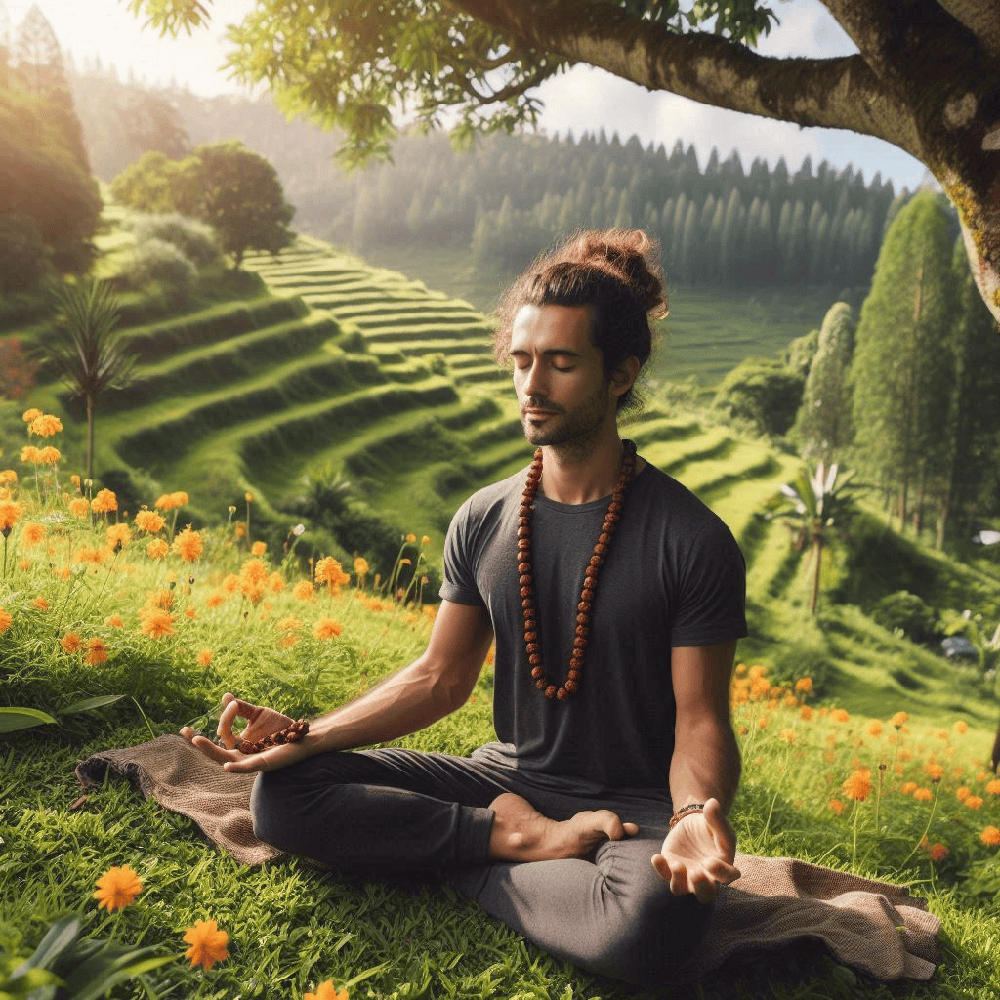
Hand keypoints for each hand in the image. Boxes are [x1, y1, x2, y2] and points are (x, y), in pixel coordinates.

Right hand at [179, 692, 313, 773]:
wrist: (302, 734)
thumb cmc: (280, 728)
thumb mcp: (258, 714)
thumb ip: (241, 708)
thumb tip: (226, 696)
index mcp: (240, 745)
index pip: (222, 735)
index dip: (218, 721)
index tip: (219, 708)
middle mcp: (243, 756)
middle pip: (217, 753)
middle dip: (201, 745)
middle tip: (186, 733)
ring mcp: (252, 761)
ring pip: (228, 760)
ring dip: (212, 752)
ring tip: (197, 741)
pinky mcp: (265, 763)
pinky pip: (248, 767)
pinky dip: (237, 768)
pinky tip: (226, 765)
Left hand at [650, 798, 739, 902]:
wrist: (693, 826)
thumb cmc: (711, 829)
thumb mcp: (716, 823)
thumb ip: (716, 817)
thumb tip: (712, 803)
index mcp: (724, 869)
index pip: (727, 876)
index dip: (720, 872)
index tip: (710, 861)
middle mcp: (706, 879)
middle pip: (706, 895)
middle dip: (701, 887)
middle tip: (695, 874)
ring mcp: (686, 877)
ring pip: (680, 889)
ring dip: (677, 880)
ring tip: (676, 864)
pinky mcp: (670, 869)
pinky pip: (664, 874)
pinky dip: (660, 868)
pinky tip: (656, 857)